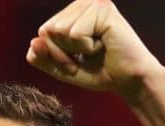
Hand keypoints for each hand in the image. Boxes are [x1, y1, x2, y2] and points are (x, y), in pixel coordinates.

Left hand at [26, 0, 163, 100]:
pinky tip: (104, 44)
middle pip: (48, 30)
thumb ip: (43, 58)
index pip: (43, 32)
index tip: (77, 61)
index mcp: (72, 13)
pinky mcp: (102, 8)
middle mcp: (81, 3)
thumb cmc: (101, 72)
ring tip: (96, 50)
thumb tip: (34, 42)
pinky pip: (74, 33)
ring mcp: (92, 2)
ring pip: (59, 30)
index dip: (55, 54)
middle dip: (64, 53)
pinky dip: (87, 47)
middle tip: (88, 57)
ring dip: (76, 50)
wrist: (130, 80)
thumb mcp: (63, 69)